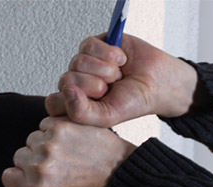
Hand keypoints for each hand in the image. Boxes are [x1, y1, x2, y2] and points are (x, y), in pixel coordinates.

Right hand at [1, 116, 135, 186]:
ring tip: (69, 152)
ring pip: (33, 137)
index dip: (20, 175)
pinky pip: (46, 124)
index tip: (31, 174)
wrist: (117, 169)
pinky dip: (57, 128)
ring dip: (47, 141)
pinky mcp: (59, 126)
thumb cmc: (90, 184)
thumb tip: (13, 178)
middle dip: (36, 158)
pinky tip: (73, 139)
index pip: (8, 177)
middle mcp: (40, 167)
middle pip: (20, 155)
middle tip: (59, 164)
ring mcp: (49, 145)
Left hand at [45, 33, 199, 126]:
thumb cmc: (134, 102)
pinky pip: (89, 45)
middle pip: (65, 80)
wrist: (158, 82)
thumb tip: (66, 91)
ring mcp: (85, 63)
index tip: (94, 104)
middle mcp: (78, 82)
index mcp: (77, 104)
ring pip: (77, 61)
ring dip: (104, 69)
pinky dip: (108, 53)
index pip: (54, 103)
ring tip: (118, 74)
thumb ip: (81, 113)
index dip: (71, 103)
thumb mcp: (108, 116)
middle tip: (111, 88)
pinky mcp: (95, 44)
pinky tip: (121, 60)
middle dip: (93, 85)